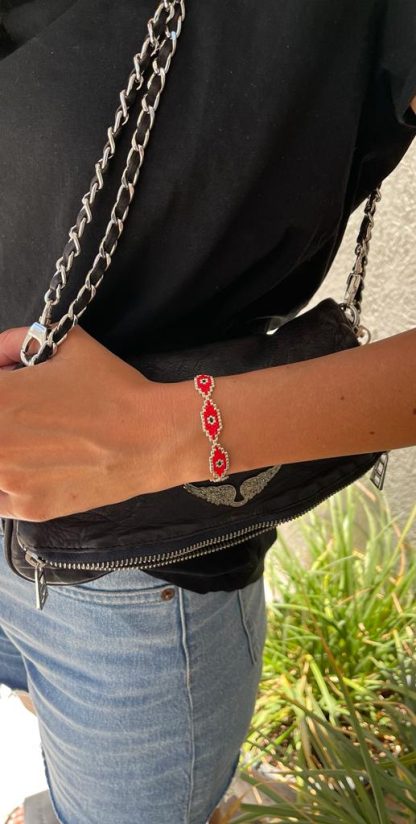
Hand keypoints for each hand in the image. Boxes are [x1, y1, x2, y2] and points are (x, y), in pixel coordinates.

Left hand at [0, 325, 198, 521]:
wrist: (153, 436)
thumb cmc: (113, 388)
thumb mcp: (66, 344)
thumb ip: (18, 341)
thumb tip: (0, 355)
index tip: (10, 390)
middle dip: (3, 421)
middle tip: (23, 419)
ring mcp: (8, 481)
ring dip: (4, 455)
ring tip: (32, 444)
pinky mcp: (28, 509)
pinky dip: (7, 483)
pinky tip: (32, 467)